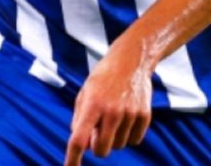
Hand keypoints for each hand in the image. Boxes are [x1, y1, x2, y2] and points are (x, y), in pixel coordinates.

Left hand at [64, 41, 152, 165]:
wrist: (130, 62)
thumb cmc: (101, 79)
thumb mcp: (84, 94)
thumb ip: (79, 120)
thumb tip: (82, 146)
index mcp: (92, 105)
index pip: (79, 138)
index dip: (73, 157)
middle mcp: (111, 111)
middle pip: (101, 150)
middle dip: (96, 146)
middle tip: (96, 131)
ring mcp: (130, 114)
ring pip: (119, 146)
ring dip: (113, 138)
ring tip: (112, 116)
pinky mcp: (145, 116)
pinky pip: (134, 141)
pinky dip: (128, 135)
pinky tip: (126, 117)